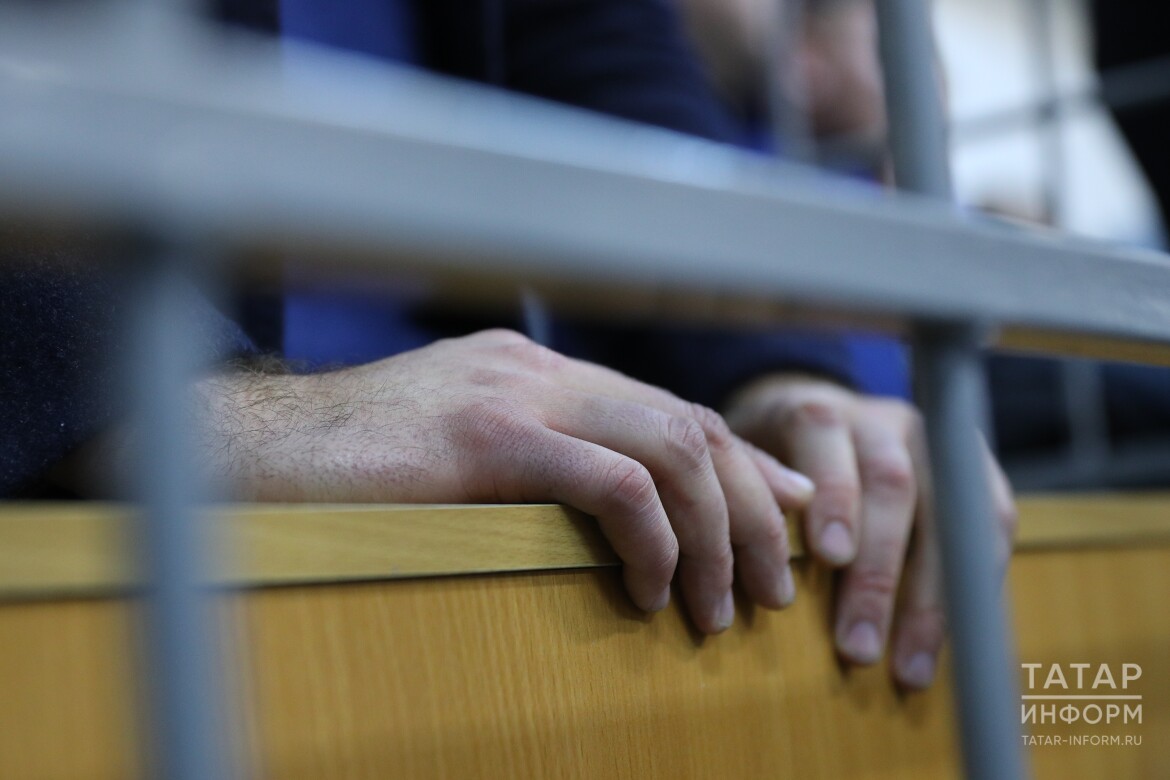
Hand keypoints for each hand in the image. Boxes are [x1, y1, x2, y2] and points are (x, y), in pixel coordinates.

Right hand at [194, 330, 814, 633]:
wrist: (249, 452)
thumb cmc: (350, 470)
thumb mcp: (457, 461)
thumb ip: (532, 469)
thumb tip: (605, 519)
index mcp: (534, 370)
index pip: (670, 408)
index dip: (745, 463)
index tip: (793, 512)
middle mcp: (535, 367)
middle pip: (688, 424)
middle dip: (751, 508)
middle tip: (774, 584)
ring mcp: (511, 393)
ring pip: (667, 449)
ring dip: (714, 534)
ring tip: (724, 607)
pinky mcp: (485, 437)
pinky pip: (607, 482)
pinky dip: (650, 539)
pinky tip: (647, 591)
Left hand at [724, 374, 1016, 688]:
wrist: (821, 423)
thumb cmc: (773, 463)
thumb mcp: (746, 466)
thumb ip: (754, 494)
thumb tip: (763, 546)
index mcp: (819, 411)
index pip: (826, 438)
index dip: (834, 496)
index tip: (831, 557)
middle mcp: (883, 420)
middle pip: (892, 485)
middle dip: (878, 573)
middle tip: (858, 647)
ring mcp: (935, 444)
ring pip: (951, 511)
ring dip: (933, 598)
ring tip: (910, 668)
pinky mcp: (975, 472)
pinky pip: (991, 525)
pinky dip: (974, 588)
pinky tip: (954, 641)